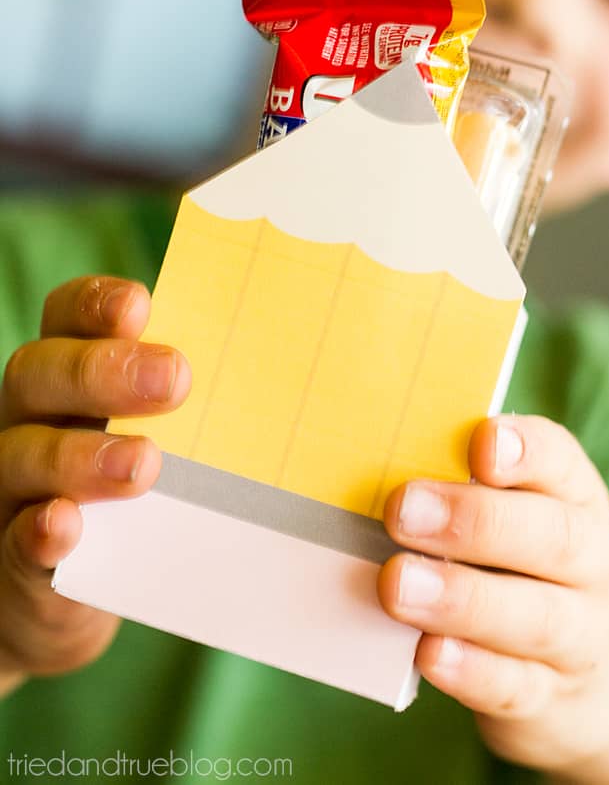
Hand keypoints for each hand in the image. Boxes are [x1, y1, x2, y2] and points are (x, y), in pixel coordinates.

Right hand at [0, 276, 190, 691]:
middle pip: (39, 373)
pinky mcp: (17, 565)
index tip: (141, 305)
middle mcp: (34, 420)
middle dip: (102, 371)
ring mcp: (16, 490)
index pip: (66, 315)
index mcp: (73, 375)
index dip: (95, 304)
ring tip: (143, 463)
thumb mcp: (176, 438)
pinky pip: (15, 543)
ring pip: (22, 455)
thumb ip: (206, 407)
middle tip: (174, 379)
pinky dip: (40, 533)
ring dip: (80, 455)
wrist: (84, 595)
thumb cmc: (151, 495)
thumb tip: (291, 385)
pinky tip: (67, 526)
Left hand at [378, 416, 608, 783]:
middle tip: (402, 511)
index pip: (561, 462)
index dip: (525, 451)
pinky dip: (469, 670)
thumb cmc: (531, 571)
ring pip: (535, 617)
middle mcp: (588, 564)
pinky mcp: (548, 700)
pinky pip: (513, 686)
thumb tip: (370, 463)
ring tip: (397, 584)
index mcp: (574, 500)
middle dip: (475, 521)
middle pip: (551, 538)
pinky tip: (426, 652)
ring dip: (461, 599)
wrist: (608, 685)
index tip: (481, 445)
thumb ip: (462, 490)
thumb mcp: (521, 520)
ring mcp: (577, 637)